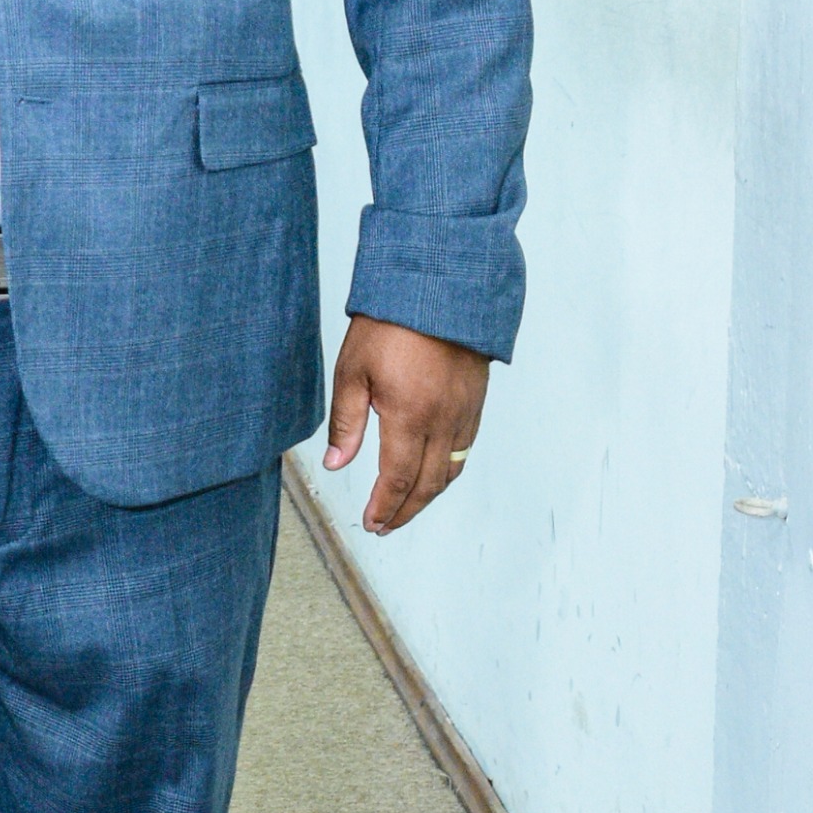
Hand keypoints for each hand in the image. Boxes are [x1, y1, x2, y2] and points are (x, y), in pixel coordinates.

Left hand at [322, 317, 490, 535]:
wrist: (441, 286)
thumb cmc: (391, 322)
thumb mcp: (353, 370)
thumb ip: (346, 422)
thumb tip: (336, 464)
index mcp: (409, 417)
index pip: (397, 480)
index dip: (384, 508)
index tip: (372, 523)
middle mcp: (442, 422)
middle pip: (427, 485)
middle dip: (405, 511)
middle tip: (385, 525)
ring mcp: (464, 413)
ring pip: (450, 472)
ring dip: (428, 496)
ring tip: (406, 508)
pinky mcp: (476, 402)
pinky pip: (465, 449)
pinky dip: (448, 471)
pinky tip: (433, 473)